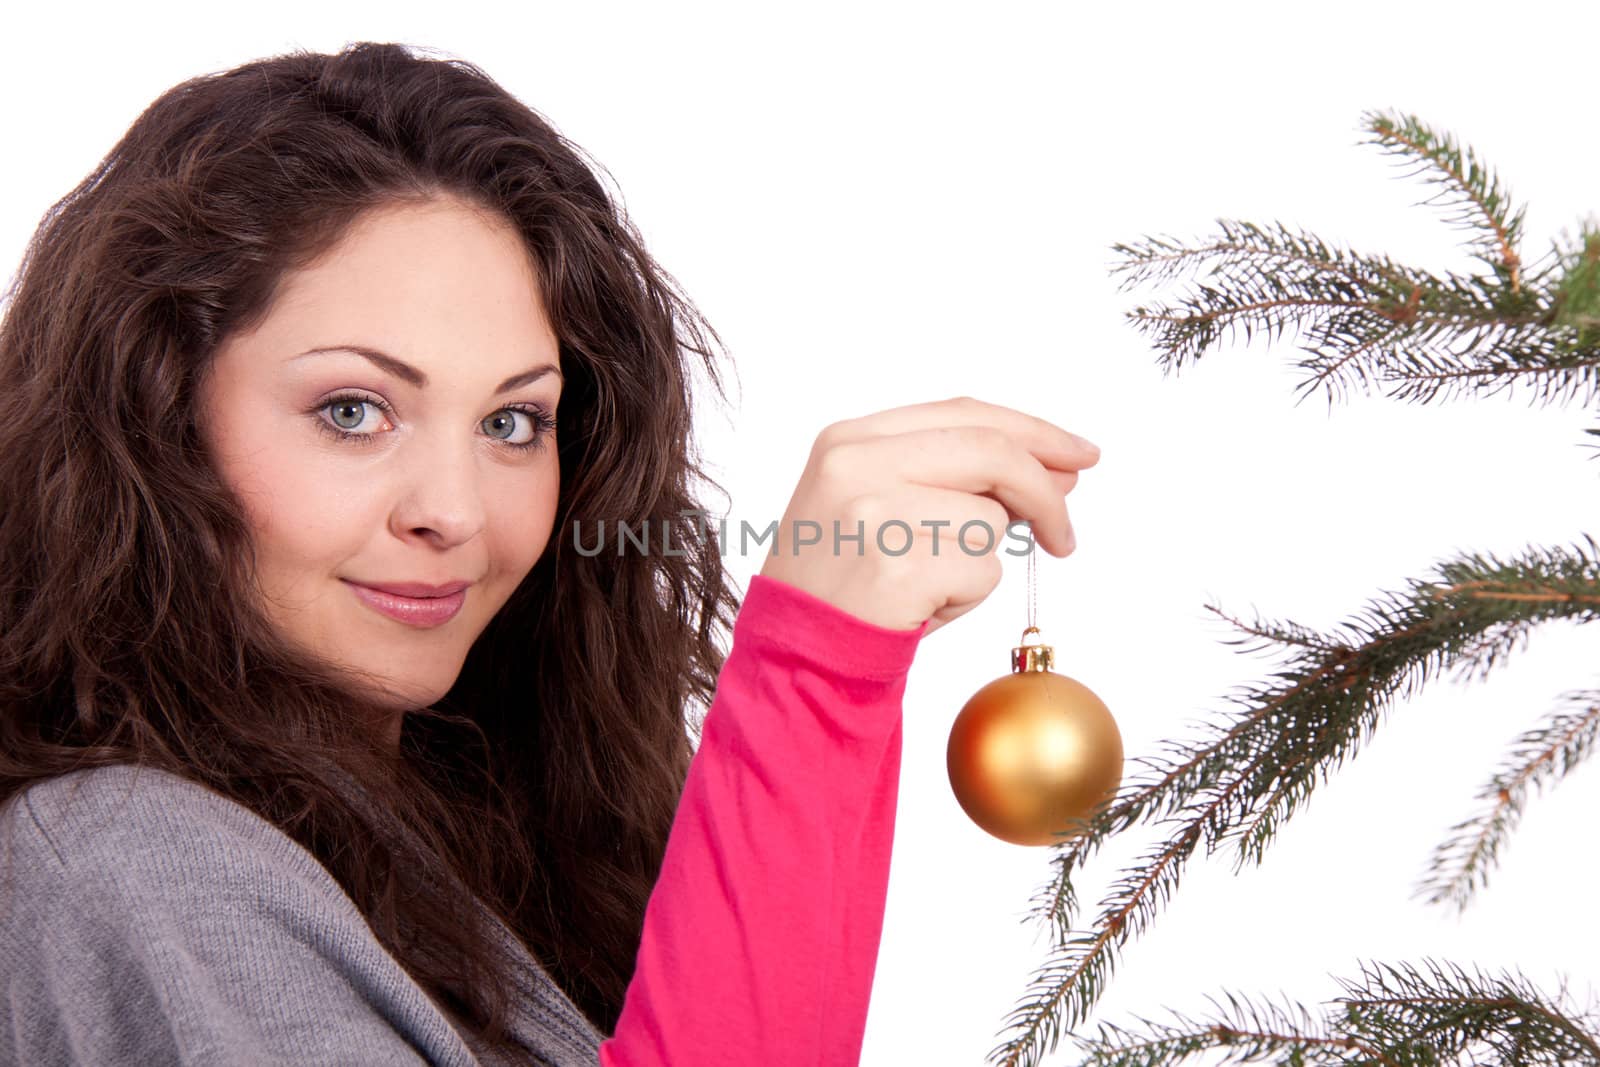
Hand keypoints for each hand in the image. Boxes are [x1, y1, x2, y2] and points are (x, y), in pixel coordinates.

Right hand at [758, 395, 1099, 636]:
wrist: (792, 655)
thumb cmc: (842, 583)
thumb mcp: (874, 502)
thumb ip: (950, 474)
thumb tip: (1057, 468)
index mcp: (851, 438)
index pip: (965, 414)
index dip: (1033, 432)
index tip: (1078, 455)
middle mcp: (858, 463)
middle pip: (993, 452)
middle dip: (1047, 493)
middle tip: (1065, 535)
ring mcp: (875, 512)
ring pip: (991, 521)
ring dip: (977, 563)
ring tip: (922, 585)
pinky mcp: (898, 567)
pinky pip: (982, 572)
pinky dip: (965, 598)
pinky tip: (917, 607)